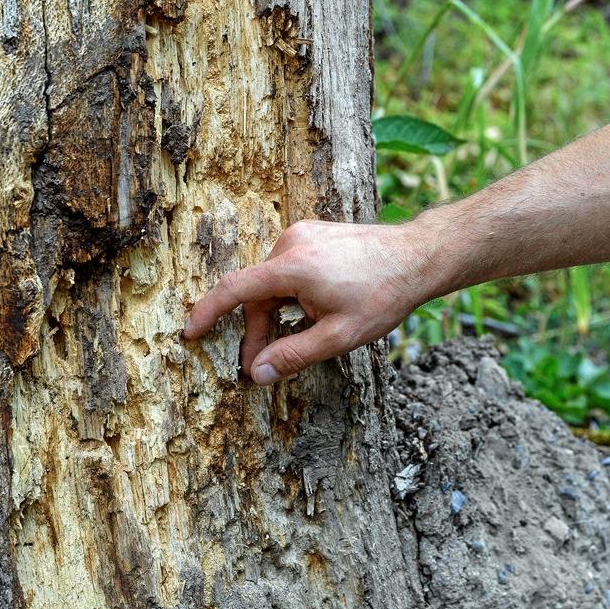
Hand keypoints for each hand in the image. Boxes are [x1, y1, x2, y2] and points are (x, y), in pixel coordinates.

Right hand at [182, 219, 429, 384]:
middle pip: (256, 292)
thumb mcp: (340, 336)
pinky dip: (290, 293)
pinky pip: (288, 268)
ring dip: (276, 311)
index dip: (207, 313)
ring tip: (303, 335)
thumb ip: (294, 355)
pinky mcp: (314, 234)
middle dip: (256, 330)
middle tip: (262, 366)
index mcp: (292, 267)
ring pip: (272, 282)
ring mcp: (303, 234)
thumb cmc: (384, 294)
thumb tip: (258, 374)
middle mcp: (291, 243)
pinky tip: (312, 311)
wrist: (419, 256)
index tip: (190, 333)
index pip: (234, 289)